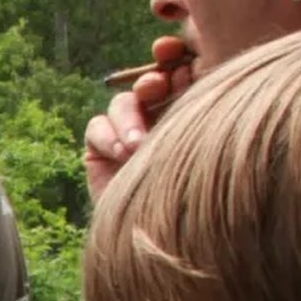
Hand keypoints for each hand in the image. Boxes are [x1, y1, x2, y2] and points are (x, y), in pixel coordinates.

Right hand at [83, 35, 195, 200]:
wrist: (161, 240)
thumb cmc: (194, 198)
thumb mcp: (202, 145)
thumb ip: (202, 110)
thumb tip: (197, 71)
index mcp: (189, 110)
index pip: (180, 73)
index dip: (175, 59)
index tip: (181, 62)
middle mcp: (158, 117)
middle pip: (149, 82)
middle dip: (152, 82)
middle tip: (160, 87)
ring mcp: (127, 132)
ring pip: (122, 103)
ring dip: (130, 117)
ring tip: (139, 144)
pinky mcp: (99, 149)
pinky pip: (97, 127)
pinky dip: (109, 137)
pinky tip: (124, 154)